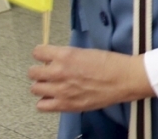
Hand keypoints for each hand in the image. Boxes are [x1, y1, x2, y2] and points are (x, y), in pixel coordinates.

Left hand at [29, 45, 152, 111]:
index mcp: (65, 55)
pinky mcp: (65, 105)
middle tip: (49, 72)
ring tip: (52, 85)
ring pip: (35, 89)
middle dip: (39, 71)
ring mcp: (60, 90)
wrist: (124, 79)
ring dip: (42, 85)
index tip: (45, 56)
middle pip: (32, 72)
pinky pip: (41, 105)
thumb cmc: (110, 62)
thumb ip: (68, 57)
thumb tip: (56, 61)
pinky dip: (45, 101)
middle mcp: (59, 72)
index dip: (41, 54)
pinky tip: (54, 97)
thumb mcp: (86, 52)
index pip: (38, 52)